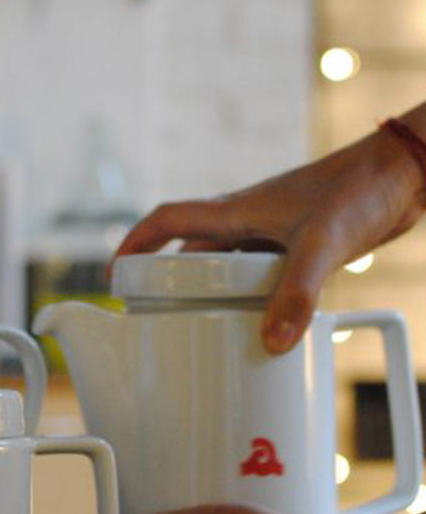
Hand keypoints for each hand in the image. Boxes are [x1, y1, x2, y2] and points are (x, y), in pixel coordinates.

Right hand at [112, 123, 425, 353]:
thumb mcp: (323, 243)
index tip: (116, 273)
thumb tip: (271, 341)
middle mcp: (248, 219)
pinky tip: (257, 315)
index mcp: (236, 210)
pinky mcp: (299, 243)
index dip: (136, 243)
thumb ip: (297, 291)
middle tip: (152, 310)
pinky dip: (248, 291)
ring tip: (198, 321)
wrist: (407, 171)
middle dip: (166, 275)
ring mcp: (274, 231)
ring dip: (209, 286)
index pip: (167, 220)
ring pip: (225, 261)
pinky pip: (258, 269)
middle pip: (190, 247)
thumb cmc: (362, 189)